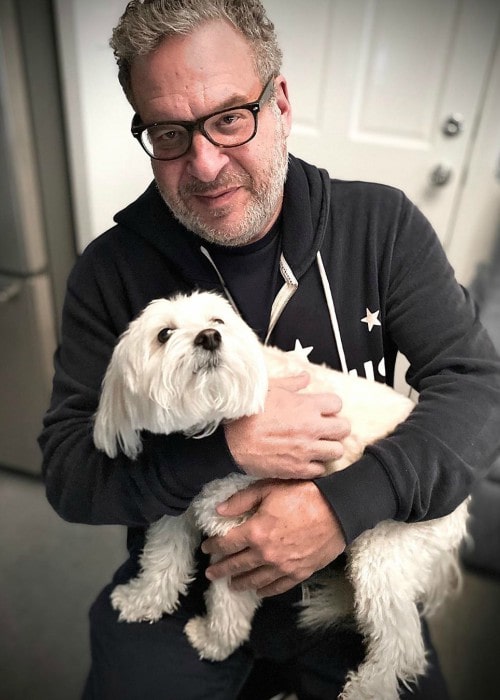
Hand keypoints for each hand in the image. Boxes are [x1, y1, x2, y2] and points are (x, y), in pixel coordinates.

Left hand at [202, 479, 345, 596]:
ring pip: (255, 579)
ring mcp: (283, 566)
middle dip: (221, 569)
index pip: (227, 543)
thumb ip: (242, 500)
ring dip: (240, 582)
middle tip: (211, 573)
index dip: (214, 546)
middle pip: (237, 565)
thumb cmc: (302, 494)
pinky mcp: (299, 573)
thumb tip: (219, 510)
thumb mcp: (269, 488)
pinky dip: (266, 590)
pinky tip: (259, 591)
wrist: (337, 509)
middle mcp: (265, 554)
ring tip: (231, 585)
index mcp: (255, 532)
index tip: (206, 547)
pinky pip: (278, 587)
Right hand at [224, 373, 350, 478]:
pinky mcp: (299, 468)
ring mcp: (307, 450)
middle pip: (344, 428)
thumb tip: (306, 377)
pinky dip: (315, 465)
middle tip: (324, 429)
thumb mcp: (268, 389)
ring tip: (317, 446)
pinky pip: (320, 469)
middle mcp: (311, 427)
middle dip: (336, 428)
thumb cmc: (247, 414)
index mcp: (306, 405)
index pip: (337, 404)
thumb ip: (291, 383)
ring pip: (337, 451)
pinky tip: (304, 460)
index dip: (330, 407)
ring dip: (328, 448)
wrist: (230, 442)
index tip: (322, 411)